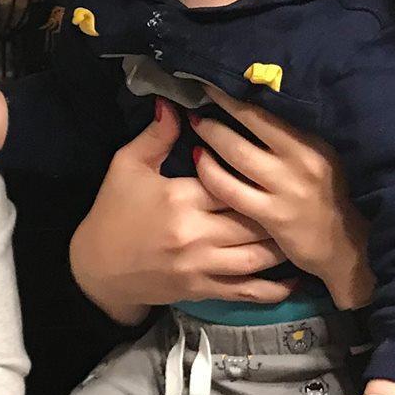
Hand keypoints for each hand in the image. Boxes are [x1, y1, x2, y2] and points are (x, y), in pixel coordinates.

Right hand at [68, 98, 286, 325]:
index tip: (270, 162)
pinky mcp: (203, 291)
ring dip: (282, 245)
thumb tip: (174, 103)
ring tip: (297, 230)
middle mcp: (197, 234)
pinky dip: (273, 289)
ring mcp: (202, 267)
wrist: (98, 269)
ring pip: (258, 257)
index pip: (232, 180)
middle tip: (296, 197)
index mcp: (182, 198)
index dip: (253, 172)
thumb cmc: (113, 212)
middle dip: (276, 209)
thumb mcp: (127, 166)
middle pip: (253, 219)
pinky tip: (292, 278)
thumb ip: (157, 135)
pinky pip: (247, 292)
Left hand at [187, 83, 373, 306]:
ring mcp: (286, 189)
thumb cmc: (326, 197)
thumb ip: (289, 138)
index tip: (210, 86)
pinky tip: (198, 163)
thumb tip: (250, 109)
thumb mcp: (318, 159)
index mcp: (311, 143)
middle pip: (249, 126)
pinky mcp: (272, 216)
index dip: (233, 98)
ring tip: (196, 130)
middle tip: (196, 109)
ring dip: (209, 139)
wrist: (345, 246)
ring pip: (236, 155)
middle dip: (217, 116)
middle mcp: (300, 162)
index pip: (266, 112)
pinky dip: (210, 173)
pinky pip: (230, 190)